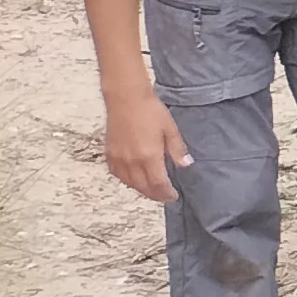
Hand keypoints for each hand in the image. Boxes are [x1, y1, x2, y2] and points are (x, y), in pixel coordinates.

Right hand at [101, 88, 189, 204]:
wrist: (126, 99)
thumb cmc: (151, 111)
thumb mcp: (170, 129)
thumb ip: (177, 149)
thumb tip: (186, 165)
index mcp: (149, 156)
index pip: (158, 184)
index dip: (166, 193)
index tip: (173, 196)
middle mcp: (132, 161)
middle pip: (143, 187)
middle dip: (155, 195)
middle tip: (164, 196)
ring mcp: (119, 159)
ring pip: (129, 183)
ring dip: (141, 190)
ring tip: (152, 190)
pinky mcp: (109, 154)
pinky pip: (118, 175)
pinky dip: (127, 181)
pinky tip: (134, 179)